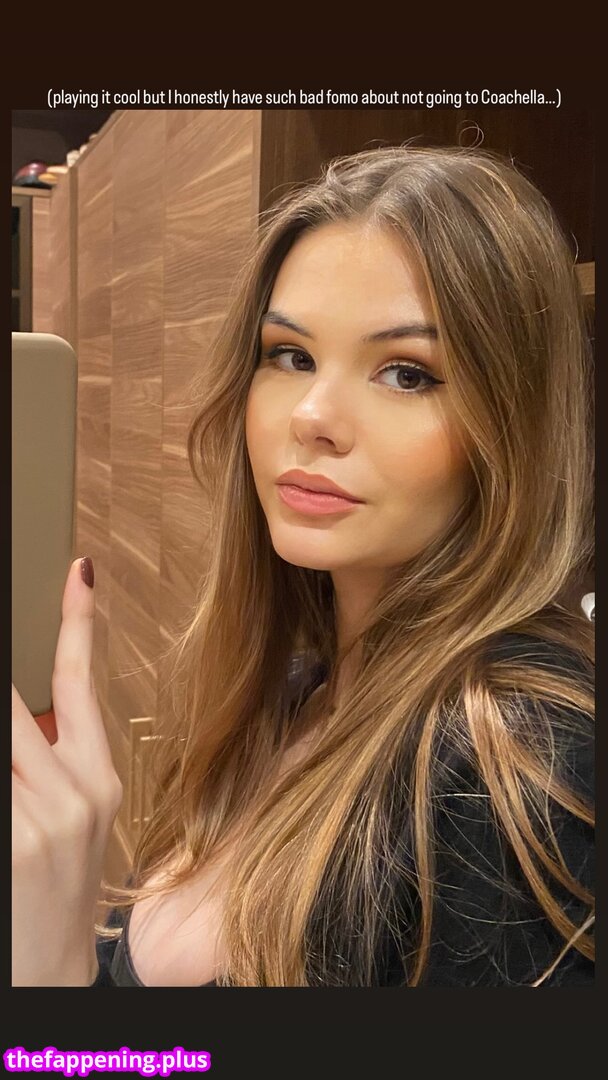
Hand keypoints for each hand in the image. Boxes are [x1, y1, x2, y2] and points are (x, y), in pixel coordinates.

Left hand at [12, 557, 122, 985]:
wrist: (50, 973)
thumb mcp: (73, 822)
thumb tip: (23, 714)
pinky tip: (8, 822)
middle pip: (13, 706)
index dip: (79, 623)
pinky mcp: (15, 843)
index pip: (81, 684)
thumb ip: (50, 763)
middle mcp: (78, 791)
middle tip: (13, 748)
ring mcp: (44, 818)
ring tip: (16, 794)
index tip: (77, 572)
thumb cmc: (55, 892)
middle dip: (2, 698)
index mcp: (99, 779)